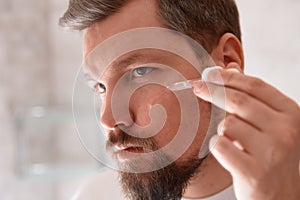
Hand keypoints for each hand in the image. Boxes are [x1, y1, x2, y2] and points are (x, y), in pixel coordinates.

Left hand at [193, 67, 299, 199]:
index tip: (209, 72)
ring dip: (222, 130)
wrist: (280, 196)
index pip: (255, 86)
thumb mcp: (270, 124)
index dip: (228, 77)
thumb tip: (228, 68)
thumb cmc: (271, 156)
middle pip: (237, 100)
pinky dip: (217, 146)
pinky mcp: (253, 171)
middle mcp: (285, 130)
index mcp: (291, 114)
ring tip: (234, 142)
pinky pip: (219, 145)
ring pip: (226, 123)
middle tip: (196, 87)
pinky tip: (229, 154)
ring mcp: (271, 152)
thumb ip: (251, 98)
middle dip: (212, 91)